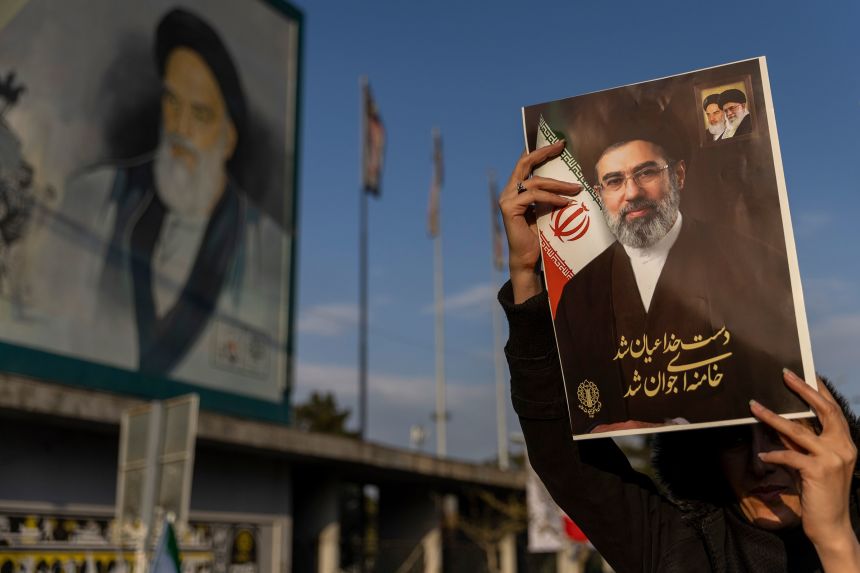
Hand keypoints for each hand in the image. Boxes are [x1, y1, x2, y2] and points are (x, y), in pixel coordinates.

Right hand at [498, 140, 581, 302]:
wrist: (529, 258)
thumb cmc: (539, 236)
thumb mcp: (546, 209)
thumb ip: (549, 195)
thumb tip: (571, 181)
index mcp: (516, 189)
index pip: (526, 164)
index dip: (540, 151)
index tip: (558, 143)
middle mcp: (508, 191)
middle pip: (525, 163)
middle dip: (544, 152)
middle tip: (562, 146)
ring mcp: (507, 199)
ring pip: (535, 182)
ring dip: (558, 184)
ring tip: (576, 188)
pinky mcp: (510, 209)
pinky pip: (534, 197)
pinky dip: (552, 198)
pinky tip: (565, 203)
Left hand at [750, 370, 859, 569]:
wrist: (831, 526)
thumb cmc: (818, 493)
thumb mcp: (810, 462)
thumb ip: (799, 443)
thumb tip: (778, 422)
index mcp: (845, 443)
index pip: (833, 410)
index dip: (819, 390)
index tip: (806, 372)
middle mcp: (844, 447)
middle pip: (824, 410)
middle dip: (804, 390)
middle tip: (785, 373)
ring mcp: (833, 459)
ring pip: (798, 431)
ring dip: (772, 417)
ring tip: (753, 406)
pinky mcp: (818, 471)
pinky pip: (789, 456)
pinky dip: (773, 454)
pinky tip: (761, 454)